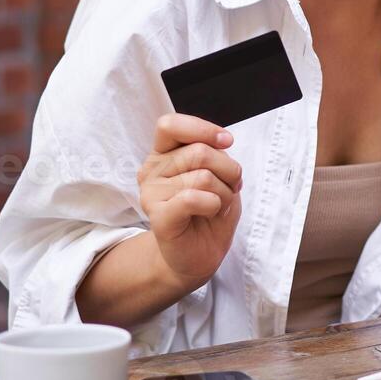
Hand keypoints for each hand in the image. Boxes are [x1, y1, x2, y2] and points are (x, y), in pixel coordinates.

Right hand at [137, 113, 242, 289]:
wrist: (200, 254)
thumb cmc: (210, 211)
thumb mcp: (219, 174)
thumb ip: (214, 153)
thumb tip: (222, 141)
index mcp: (163, 154)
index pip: (170, 125)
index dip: (202, 128)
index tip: (226, 141)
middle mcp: (152, 170)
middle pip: (200, 151)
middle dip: (229, 170)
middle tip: (229, 188)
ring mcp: (151, 193)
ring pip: (203, 176)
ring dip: (224, 192)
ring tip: (217, 205)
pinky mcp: (158, 216)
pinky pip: (194, 198)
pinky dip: (214, 204)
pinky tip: (210, 213)